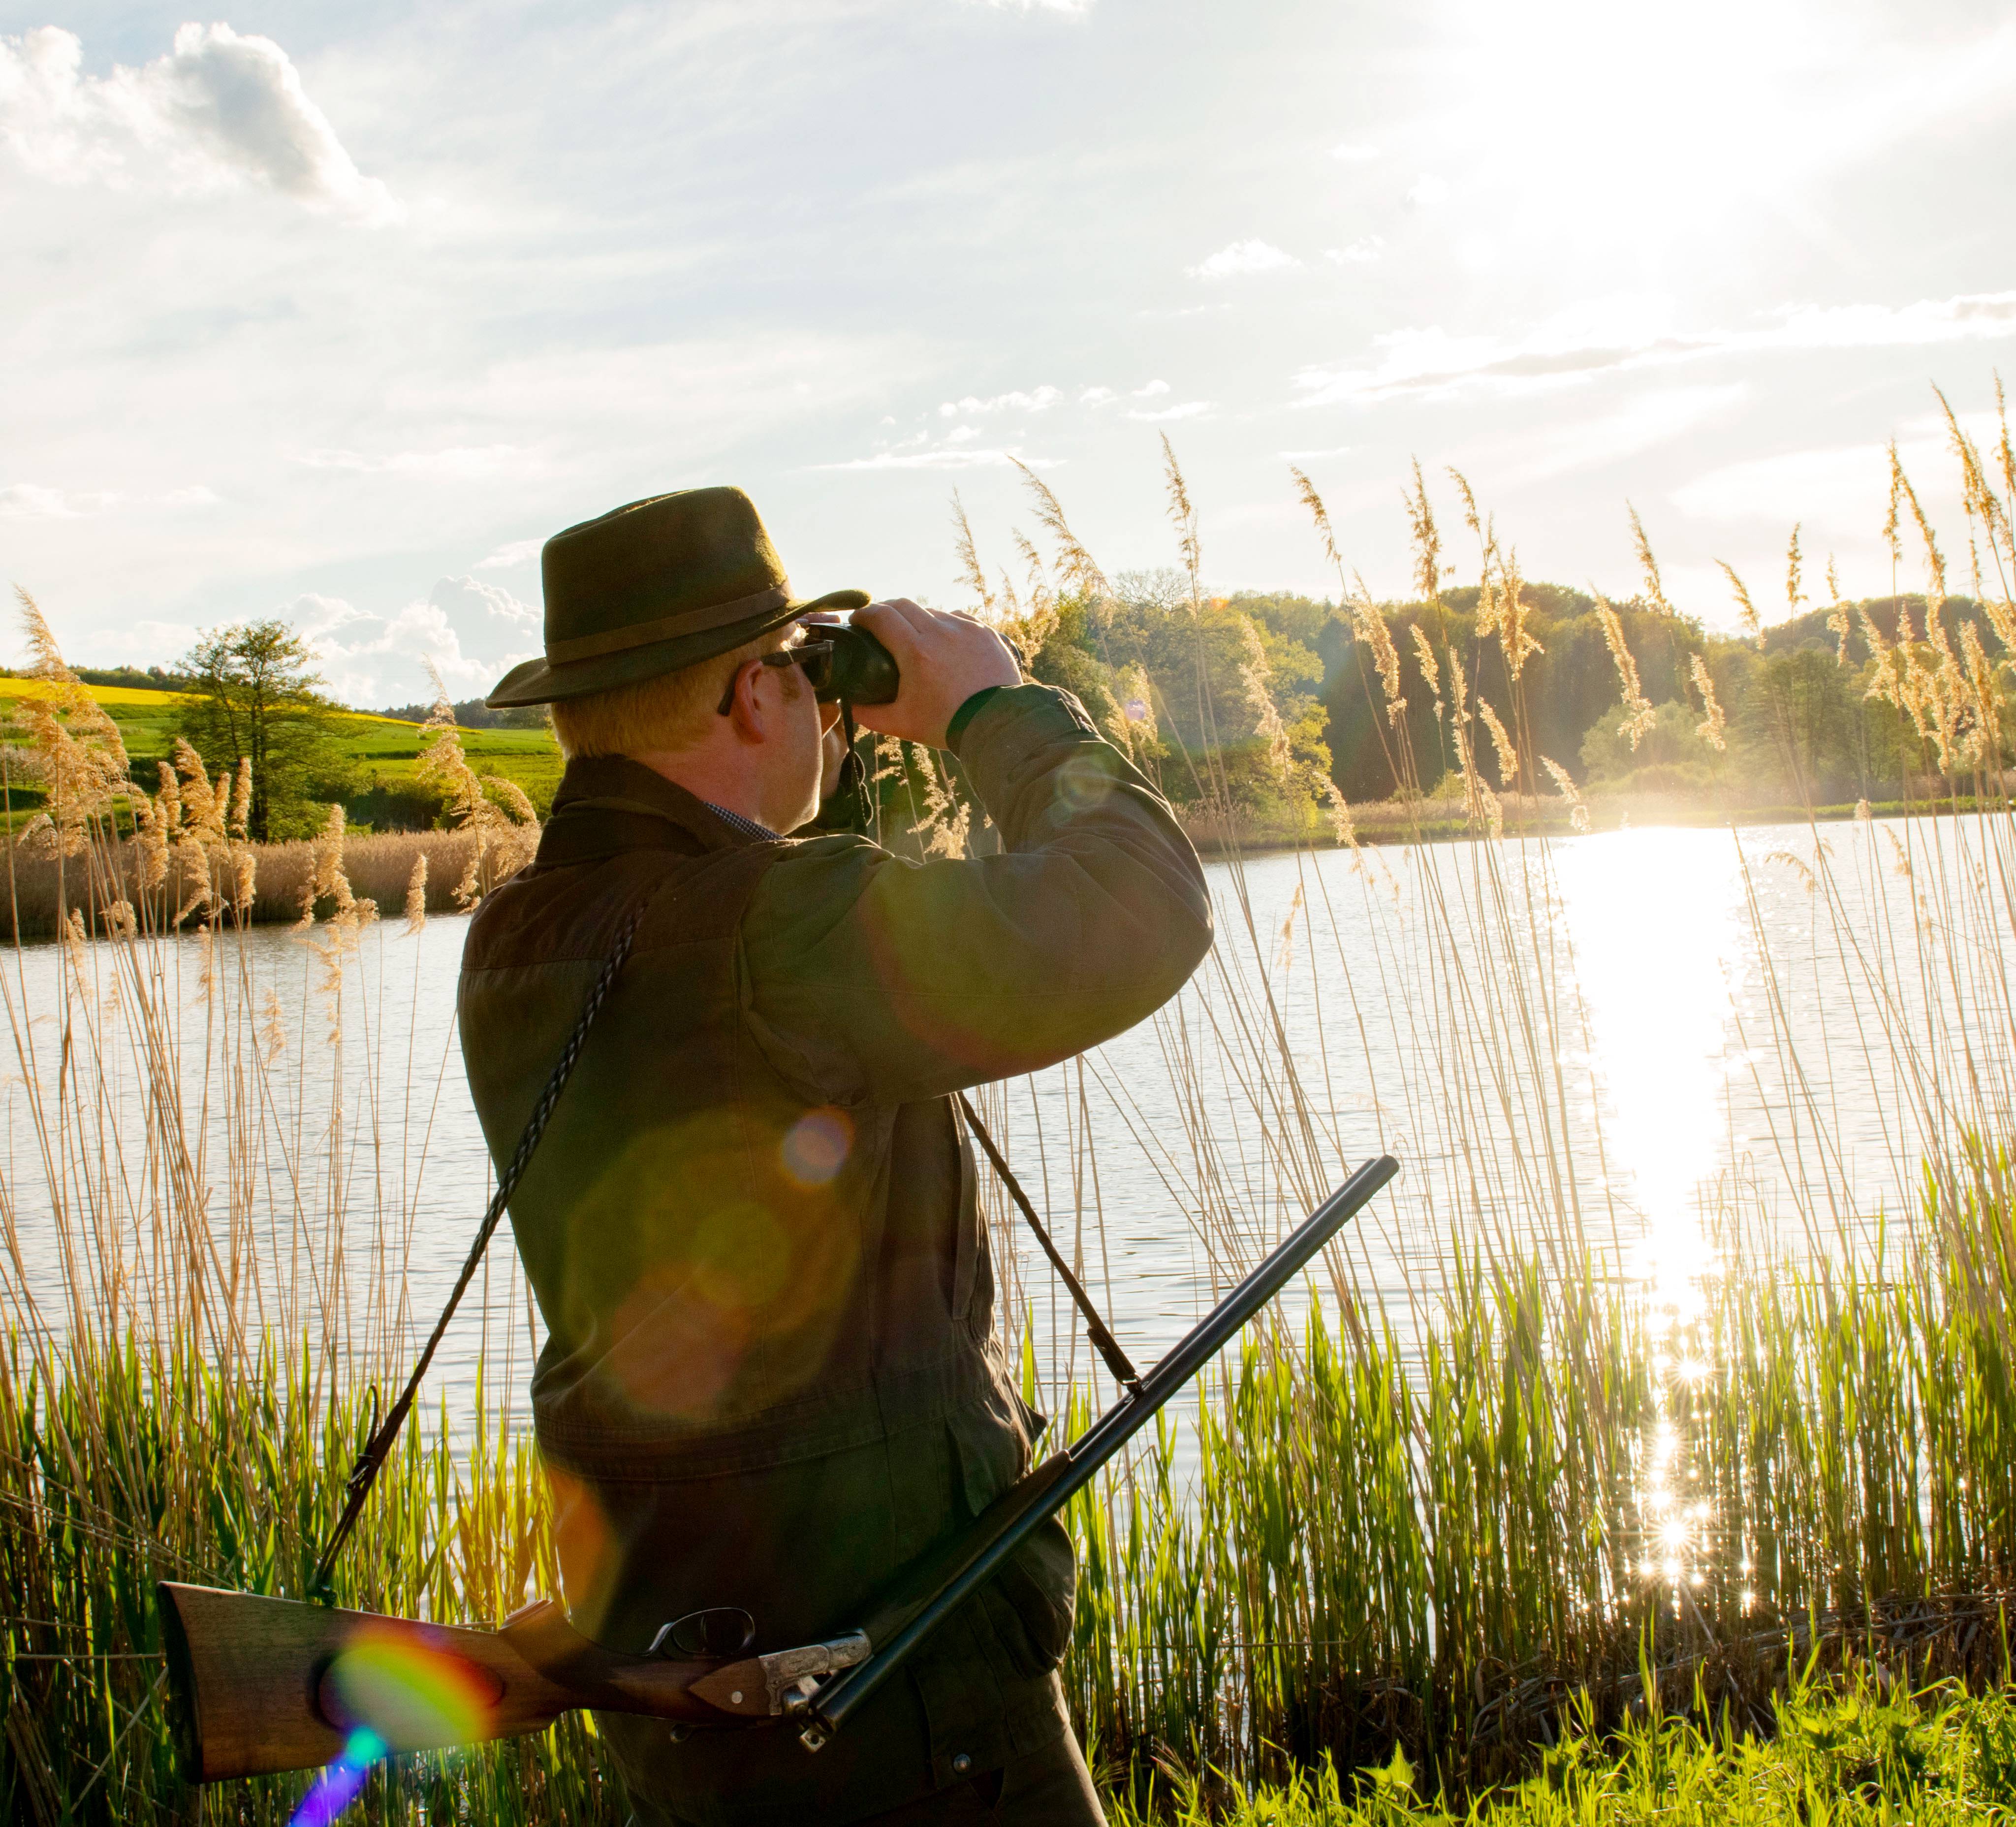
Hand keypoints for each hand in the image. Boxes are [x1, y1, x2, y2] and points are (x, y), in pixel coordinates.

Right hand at [849, 600, 1021, 746]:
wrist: (998, 725)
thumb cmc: (947, 725)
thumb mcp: (902, 724)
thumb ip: (869, 714)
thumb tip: (849, 705)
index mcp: (915, 651)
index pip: (880, 616)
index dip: (863, 614)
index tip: (857, 621)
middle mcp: (940, 632)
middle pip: (903, 605)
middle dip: (885, 610)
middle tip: (878, 623)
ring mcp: (965, 629)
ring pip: (931, 611)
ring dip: (916, 619)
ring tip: (912, 634)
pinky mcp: (985, 632)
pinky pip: (957, 618)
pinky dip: (944, 624)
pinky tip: (942, 638)